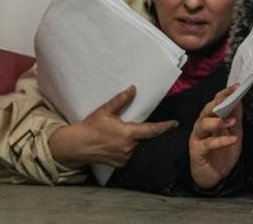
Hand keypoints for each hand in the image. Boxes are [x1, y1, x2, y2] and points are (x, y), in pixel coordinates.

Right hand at [48, 85, 177, 168]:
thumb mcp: (105, 111)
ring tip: (119, 135)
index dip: (165, 127)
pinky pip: (129, 155)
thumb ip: (121, 100)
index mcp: (128, 133)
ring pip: (135, 146)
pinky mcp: (120, 164)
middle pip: (142, 138)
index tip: (175, 124)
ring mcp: (125, 157)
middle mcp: (129, 147)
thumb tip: (133, 88)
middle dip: (140, 132)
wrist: (77, 146)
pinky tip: (116, 144)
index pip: (152, 130)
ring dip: (133, 141)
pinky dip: (127, 149)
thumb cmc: (91, 126)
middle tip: (129, 126)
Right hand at [190, 84, 242, 189]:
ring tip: (232, 121)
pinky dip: (221, 141)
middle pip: (206, 110)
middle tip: (230, 100)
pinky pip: (208, 143)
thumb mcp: (235, 133)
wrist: (216, 176)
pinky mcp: (197, 151)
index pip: (215, 102)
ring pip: (203, 124)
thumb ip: (236, 118)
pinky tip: (232, 140)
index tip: (236, 87)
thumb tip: (240, 101)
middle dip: (218, 103)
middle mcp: (201, 125)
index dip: (224, 94)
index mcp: (210, 118)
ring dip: (219, 121)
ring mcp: (198, 137)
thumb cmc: (223, 153)